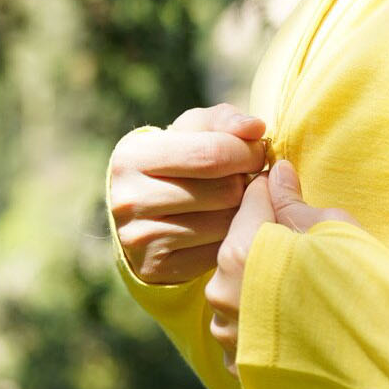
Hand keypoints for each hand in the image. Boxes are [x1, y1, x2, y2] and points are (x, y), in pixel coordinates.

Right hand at [107, 103, 269, 285]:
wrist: (145, 213)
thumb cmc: (180, 161)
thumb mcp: (195, 131)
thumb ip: (226, 121)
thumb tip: (256, 127)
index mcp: (133, 155)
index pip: (212, 153)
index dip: (248, 153)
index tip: (260, 154)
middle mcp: (128, 198)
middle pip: (223, 191)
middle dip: (248, 184)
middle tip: (249, 181)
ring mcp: (139, 238)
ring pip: (225, 225)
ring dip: (244, 214)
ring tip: (237, 203)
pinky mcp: (155, 267)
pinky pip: (218, 254)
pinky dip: (232, 241)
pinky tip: (226, 229)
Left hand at [205, 158, 363, 376]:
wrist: (384, 356)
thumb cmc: (362, 285)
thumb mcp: (332, 229)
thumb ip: (293, 202)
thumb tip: (276, 173)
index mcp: (241, 252)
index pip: (250, 200)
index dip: (274, 195)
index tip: (295, 201)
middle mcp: (223, 294)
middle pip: (237, 248)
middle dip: (264, 242)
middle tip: (306, 251)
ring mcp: (229, 334)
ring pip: (235, 291)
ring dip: (258, 284)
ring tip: (303, 292)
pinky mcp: (239, 364)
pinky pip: (242, 328)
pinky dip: (261, 321)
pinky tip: (295, 323)